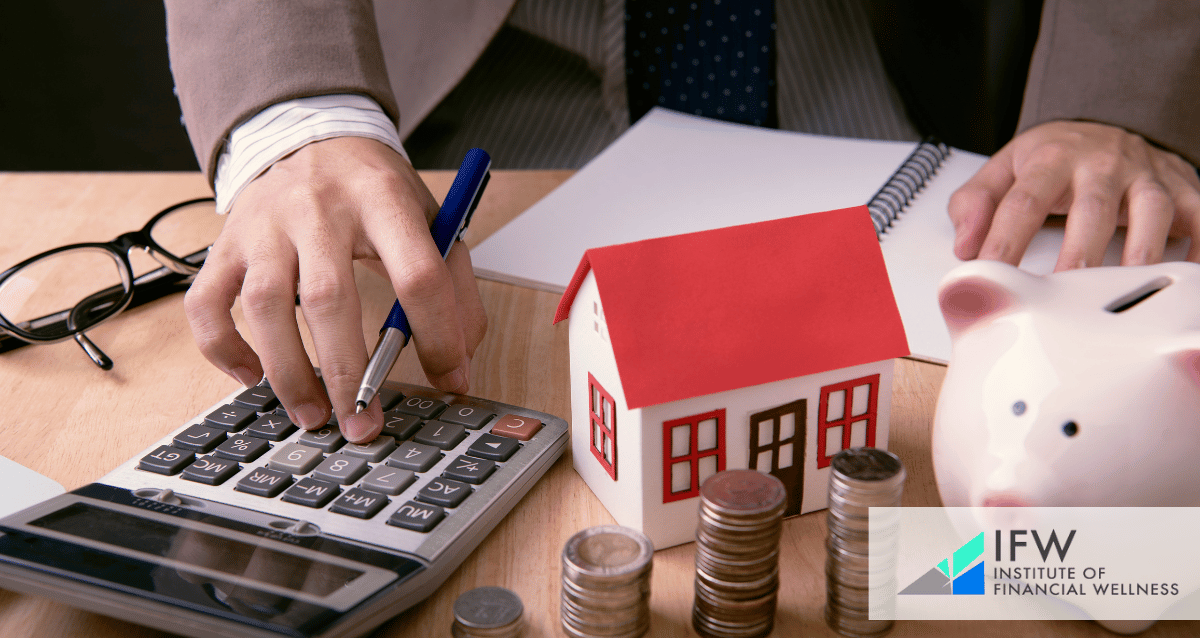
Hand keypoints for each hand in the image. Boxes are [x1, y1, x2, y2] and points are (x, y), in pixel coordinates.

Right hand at [185, 137, 487, 442]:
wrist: (310, 133)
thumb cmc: (374, 191)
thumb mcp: (430, 219)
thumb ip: (454, 287)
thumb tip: (458, 365)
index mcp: (383, 199)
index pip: (417, 273)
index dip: (437, 334)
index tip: (448, 380)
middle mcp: (318, 209)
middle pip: (329, 296)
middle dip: (347, 371)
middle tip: (363, 424)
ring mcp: (264, 225)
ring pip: (264, 305)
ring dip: (287, 371)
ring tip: (313, 415)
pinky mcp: (226, 243)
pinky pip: (208, 304)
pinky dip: (224, 349)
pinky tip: (252, 377)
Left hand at [949, 120, 1199, 270]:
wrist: (1104, 124)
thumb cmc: (1052, 158)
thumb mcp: (1004, 168)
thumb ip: (976, 202)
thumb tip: (964, 243)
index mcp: (1051, 158)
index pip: (1024, 200)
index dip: (1005, 238)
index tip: (990, 272)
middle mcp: (1102, 163)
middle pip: (1092, 206)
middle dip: (1080, 250)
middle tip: (1065, 289)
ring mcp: (1144, 175)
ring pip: (1150, 210)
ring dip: (1140, 250)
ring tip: (1124, 287)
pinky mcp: (1181, 189)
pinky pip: (1198, 216)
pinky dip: (1196, 246)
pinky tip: (1187, 275)